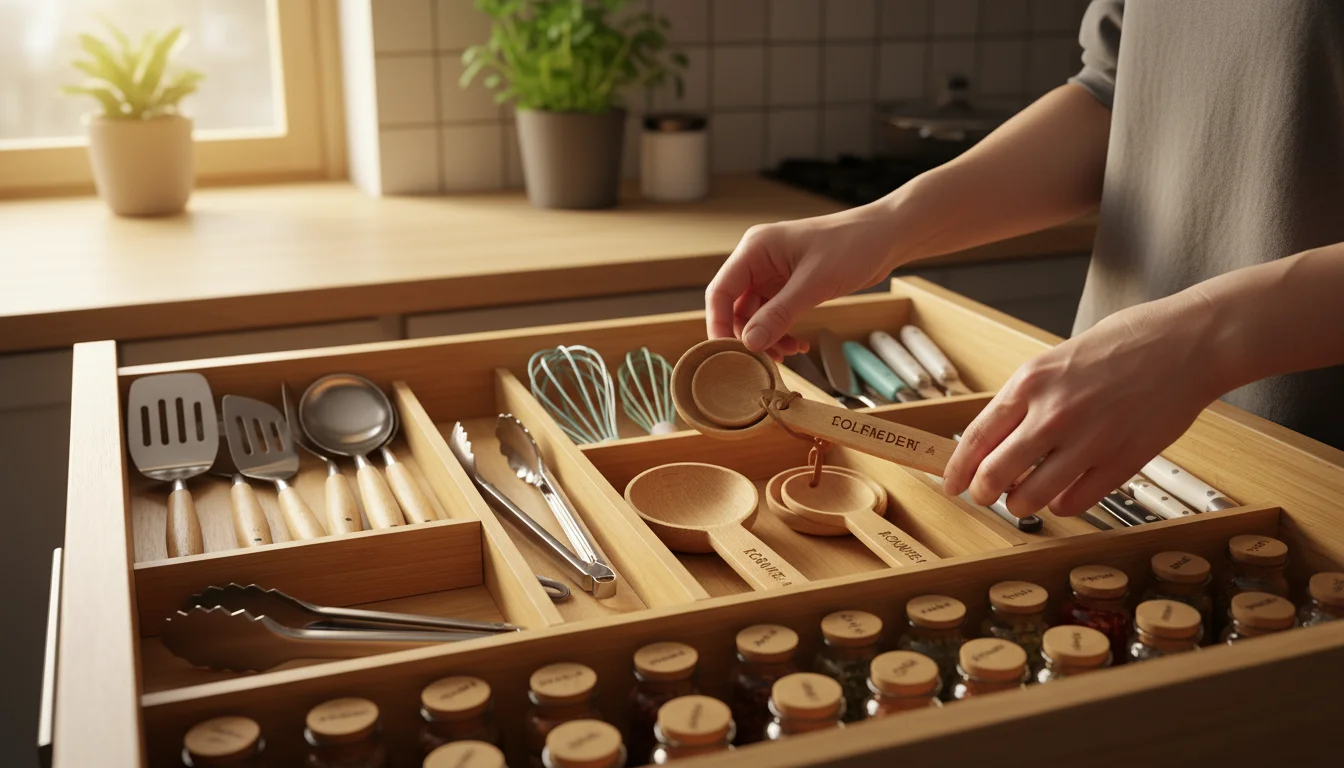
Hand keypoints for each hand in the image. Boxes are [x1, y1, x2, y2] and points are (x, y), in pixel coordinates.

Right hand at [705, 205, 900, 357]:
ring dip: (767, 338)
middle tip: (763, 361)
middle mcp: (758, 260)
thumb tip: (750, 344)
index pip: (720, 291)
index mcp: (755, 249)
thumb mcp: (814, 283)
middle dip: (748, 336)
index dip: (718, 324)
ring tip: (789, 354)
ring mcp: (774, 274)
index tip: (726, 354)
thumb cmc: (852, 246)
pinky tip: (798, 345)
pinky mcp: (790, 285)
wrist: (886, 236)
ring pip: (755, 315)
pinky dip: (782, 332)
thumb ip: (779, 314)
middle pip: (735, 307)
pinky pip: (774, 315)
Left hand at [942, 296, 1223, 516]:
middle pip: (995, 473)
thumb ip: (1026, 398)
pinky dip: (1062, 505)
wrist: (1188, 343)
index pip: (977, 437)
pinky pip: (1075, 501)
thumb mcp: (1057, 360)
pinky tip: (1062, 495)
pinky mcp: (1122, 461)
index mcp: (1031, 382)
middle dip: (983, 492)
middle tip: (985, 495)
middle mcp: (1054, 413)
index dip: (958, 468)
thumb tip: (995, 438)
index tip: (952, 483)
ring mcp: (1088, 440)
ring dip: (1021, 504)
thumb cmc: (1125, 343)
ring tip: (1023, 499)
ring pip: (1032, 496)